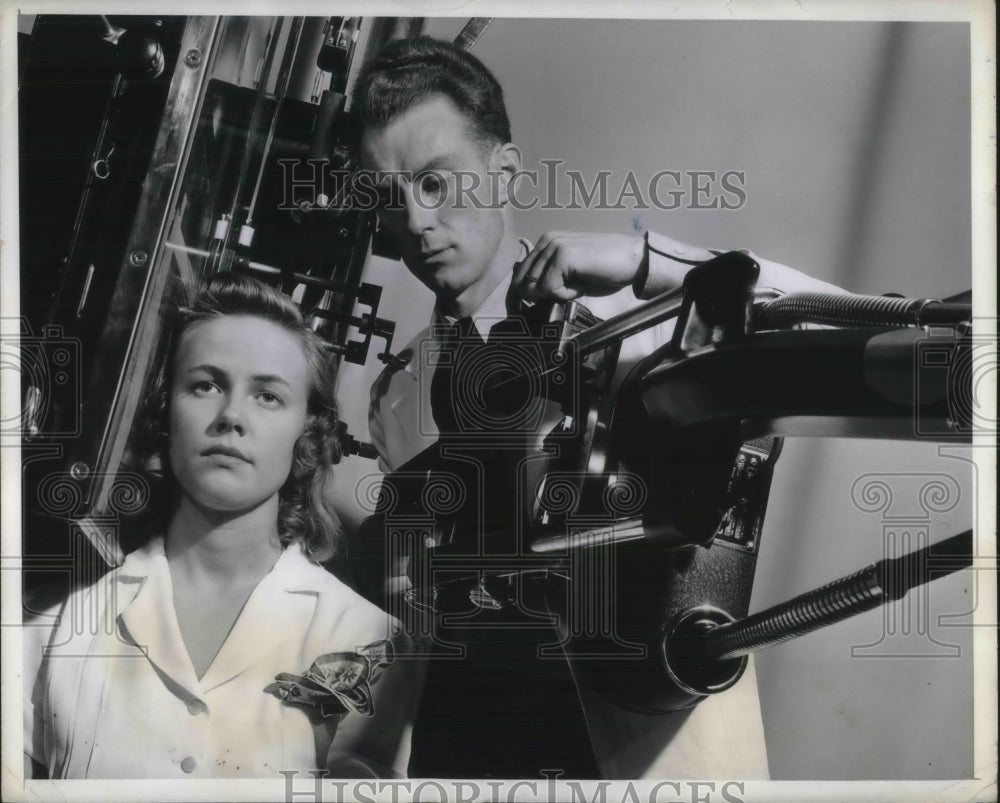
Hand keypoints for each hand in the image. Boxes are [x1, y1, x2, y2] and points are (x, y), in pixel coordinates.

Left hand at [511, 231, 645, 301]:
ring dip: (557, 294)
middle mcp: (547, 240)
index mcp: (546, 242)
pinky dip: (566, 294)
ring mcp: (554, 246)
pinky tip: (582, 285)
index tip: (552, 298)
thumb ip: (547, 278)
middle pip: (524, 283)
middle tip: (570, 290)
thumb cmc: (605, 270)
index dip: (531, 294)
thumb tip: (525, 295)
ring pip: (536, 287)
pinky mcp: (563, 256)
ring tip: (579, 284)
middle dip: (545, 295)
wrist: (633, 260)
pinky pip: (550, 289)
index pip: (520, 275)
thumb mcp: (569, 274)